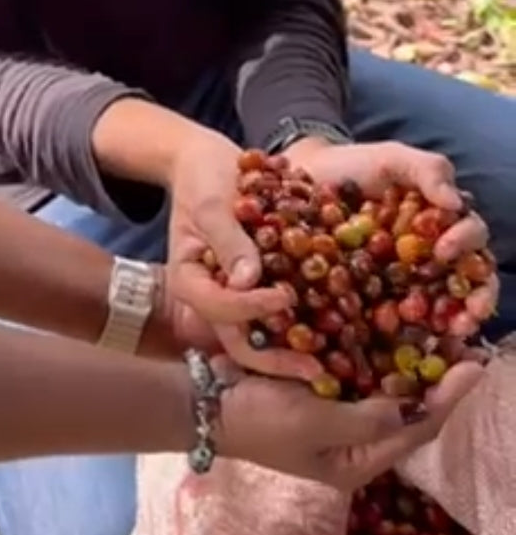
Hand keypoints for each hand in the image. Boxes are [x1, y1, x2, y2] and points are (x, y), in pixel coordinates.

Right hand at [165, 127, 322, 381]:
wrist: (212, 164)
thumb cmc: (204, 178)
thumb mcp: (211, 203)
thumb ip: (228, 240)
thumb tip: (247, 280)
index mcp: (191, 280)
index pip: (217, 306)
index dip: (249, 308)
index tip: (284, 297)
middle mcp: (215, 298)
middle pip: (240, 339)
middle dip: (276, 359)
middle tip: (315, 370)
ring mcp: (240, 298)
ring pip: (265, 335)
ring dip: (297, 352)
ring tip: (336, 365)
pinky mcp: (264, 290)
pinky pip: (286, 315)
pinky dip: (310, 325)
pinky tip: (343, 333)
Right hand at [216, 354, 482, 488]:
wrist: (201, 402)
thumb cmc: (258, 421)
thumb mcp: (314, 424)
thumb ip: (365, 420)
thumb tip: (406, 408)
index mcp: (353, 465)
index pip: (414, 432)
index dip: (446, 400)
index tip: (472, 366)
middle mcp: (350, 445)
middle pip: (406, 413)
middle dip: (434, 381)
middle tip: (462, 343)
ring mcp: (334, 416)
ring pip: (385, 390)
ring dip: (408, 364)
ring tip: (436, 332)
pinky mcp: (317, 390)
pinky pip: (358, 371)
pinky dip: (375, 352)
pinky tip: (390, 326)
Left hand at [285, 137, 497, 338]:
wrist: (306, 180)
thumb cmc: (354, 167)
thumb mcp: (393, 159)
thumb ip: (428, 171)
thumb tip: (455, 204)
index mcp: (442, 221)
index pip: (472, 239)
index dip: (467, 246)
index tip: (442, 250)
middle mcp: (432, 254)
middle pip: (468, 281)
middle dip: (477, 299)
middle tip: (470, 314)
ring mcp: (406, 278)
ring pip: (443, 304)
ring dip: (455, 320)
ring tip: (454, 332)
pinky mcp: (378, 297)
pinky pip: (399, 317)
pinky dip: (411, 329)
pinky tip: (413, 339)